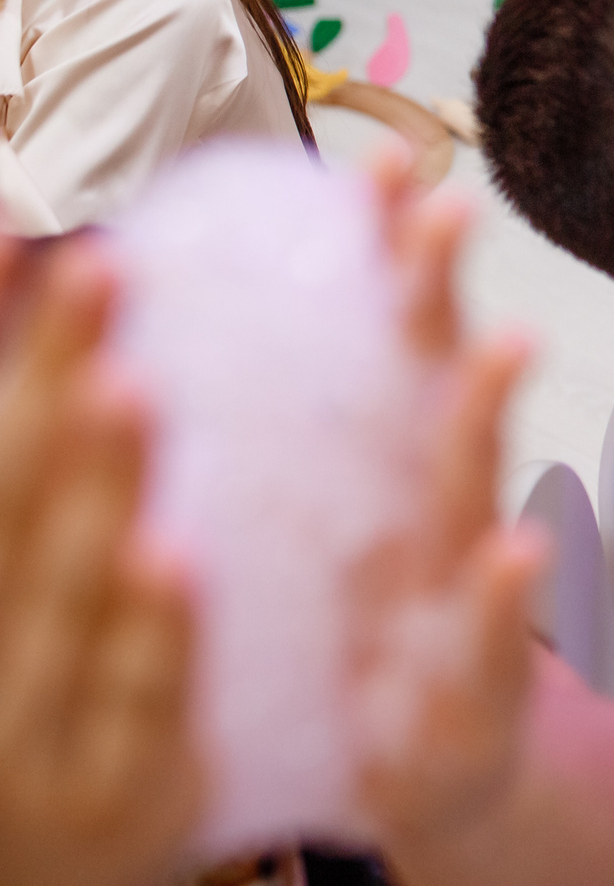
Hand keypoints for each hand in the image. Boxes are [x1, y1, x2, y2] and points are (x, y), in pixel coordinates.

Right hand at [0, 239, 199, 885]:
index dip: (16, 349)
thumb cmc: (53, 694)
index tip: (51, 241)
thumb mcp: (38, 566)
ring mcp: (39, 728)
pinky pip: (133, 701)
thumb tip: (30, 259)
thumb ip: (45, 446)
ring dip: (94, 489)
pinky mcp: (122, 793)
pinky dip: (147, 631)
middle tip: (101, 269)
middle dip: (50, 383)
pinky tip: (176, 556)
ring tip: (127, 386)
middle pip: (15, 500)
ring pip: (61, 595)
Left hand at [346, 149, 545, 878]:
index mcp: (392, 471)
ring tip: (503, 345)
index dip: (387, 253)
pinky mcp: (478, 682)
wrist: (447, 766)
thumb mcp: (344, 532)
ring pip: (471, 488)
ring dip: (489, 415)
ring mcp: (463, 589)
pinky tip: (517, 551)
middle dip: (435, 294)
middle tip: (441, 206)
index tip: (380, 162)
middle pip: (435, 384)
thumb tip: (265, 313)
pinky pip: (492, 635)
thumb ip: (335, 435)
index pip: (387, 340)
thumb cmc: (387, 641)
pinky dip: (506, 594)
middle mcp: (438, 509)